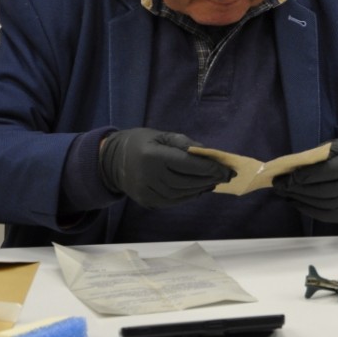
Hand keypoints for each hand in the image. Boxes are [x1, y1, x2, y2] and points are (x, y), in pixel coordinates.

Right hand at [99, 128, 231, 208]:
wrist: (111, 161)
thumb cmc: (140, 143)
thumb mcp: (161, 135)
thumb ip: (184, 143)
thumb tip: (208, 153)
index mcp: (153, 156)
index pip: (188, 164)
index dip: (209, 168)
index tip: (226, 169)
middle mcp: (149, 176)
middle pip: (187, 181)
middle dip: (210, 179)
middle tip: (226, 176)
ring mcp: (147, 191)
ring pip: (182, 193)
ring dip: (202, 189)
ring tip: (215, 182)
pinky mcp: (146, 201)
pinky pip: (173, 201)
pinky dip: (189, 196)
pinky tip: (200, 189)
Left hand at [273, 137, 337, 222]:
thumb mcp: (335, 147)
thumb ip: (316, 157)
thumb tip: (290, 169)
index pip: (324, 172)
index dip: (301, 176)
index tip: (283, 176)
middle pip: (322, 191)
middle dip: (296, 189)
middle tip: (278, 186)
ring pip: (322, 205)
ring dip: (299, 200)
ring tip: (284, 193)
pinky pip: (326, 215)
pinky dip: (308, 209)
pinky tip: (296, 202)